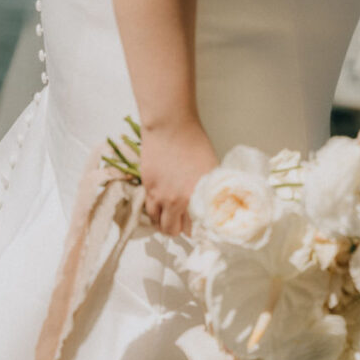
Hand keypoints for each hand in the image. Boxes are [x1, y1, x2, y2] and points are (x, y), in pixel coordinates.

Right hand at [140, 121, 218, 236]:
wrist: (171, 128)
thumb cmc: (195, 143)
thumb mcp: (210, 168)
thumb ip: (208, 189)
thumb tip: (211, 203)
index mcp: (199, 196)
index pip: (198, 227)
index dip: (199, 230)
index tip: (200, 229)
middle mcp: (179, 201)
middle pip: (175, 230)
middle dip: (180, 230)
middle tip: (184, 226)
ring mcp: (161, 196)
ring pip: (159, 224)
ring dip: (165, 225)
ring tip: (171, 220)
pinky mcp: (148, 189)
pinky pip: (149, 211)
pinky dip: (154, 215)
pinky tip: (160, 211)